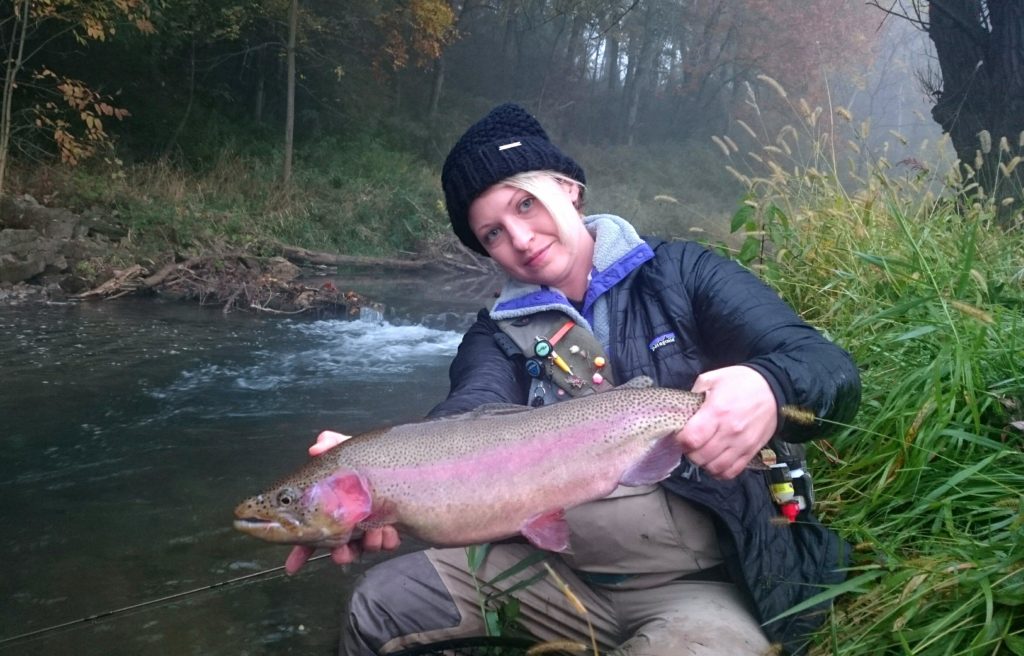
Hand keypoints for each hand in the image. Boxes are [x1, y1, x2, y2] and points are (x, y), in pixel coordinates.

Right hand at [283, 430, 400, 574]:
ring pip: (361, 546)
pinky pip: (385, 543)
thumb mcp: (355, 449)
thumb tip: (316, 447)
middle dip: (340, 550)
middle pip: (335, 541)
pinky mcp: (393, 528)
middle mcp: (353, 511)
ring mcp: (373, 521)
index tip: (294, 564)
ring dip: (367, 543)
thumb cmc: (381, 459)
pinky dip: (387, 539)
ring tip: (376, 533)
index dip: (301, 546)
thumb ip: (334, 444)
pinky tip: (392, 530)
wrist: (424, 472)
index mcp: (337, 497)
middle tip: (342, 550)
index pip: (312, 524)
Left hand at [675, 366, 777, 479]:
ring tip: (703, 452)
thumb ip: (693, 396)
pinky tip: (715, 461)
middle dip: (690, 452)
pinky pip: (731, 472)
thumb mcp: (712, 379)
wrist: (774, 388)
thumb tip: (683, 414)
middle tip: (692, 443)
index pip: (691, 439)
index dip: (680, 440)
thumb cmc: (741, 382)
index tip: (681, 434)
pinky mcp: (751, 452)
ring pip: (715, 468)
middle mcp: (729, 431)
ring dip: (704, 463)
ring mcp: (742, 444)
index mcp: (717, 411)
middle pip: (700, 456)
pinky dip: (719, 471)